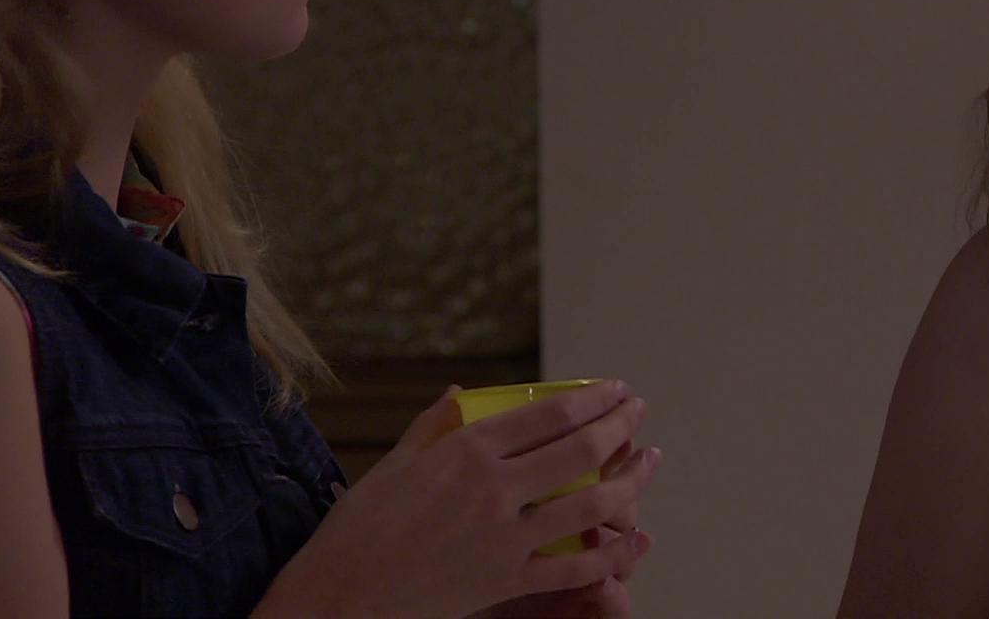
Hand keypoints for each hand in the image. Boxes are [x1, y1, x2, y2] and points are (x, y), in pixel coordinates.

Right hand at [255, 381, 659, 618]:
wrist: (338, 598)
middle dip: (620, 425)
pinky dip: (614, 553)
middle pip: (579, 449)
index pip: (548, 414)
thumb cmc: (357, 529)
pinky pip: (576, 566)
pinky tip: (637, 537)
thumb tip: (460, 394)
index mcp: (466, 451)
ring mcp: (505, 537)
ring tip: (649, 461)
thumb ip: (434, 426)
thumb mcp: (394, 464)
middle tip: (638, 411)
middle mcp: (493, 489)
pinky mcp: (506, 581)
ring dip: (631, 479)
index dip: (592, 399)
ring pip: (591, 503)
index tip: (615, 390)